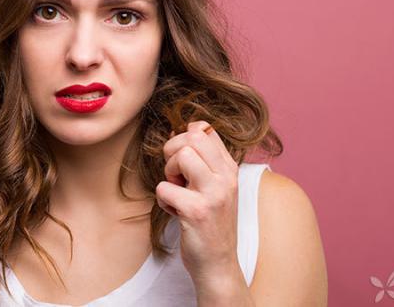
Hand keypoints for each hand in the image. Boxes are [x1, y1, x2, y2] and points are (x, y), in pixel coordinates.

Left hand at [155, 120, 241, 286]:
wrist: (218, 264)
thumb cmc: (211, 224)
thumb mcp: (215, 188)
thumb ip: (203, 161)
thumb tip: (181, 129)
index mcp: (230, 169)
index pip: (206, 130)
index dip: (185, 137)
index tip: (182, 157)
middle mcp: (226, 178)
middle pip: (193, 137)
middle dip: (173, 151)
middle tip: (175, 174)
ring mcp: (214, 194)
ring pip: (182, 155)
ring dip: (169, 172)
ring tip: (177, 190)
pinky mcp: (197, 211)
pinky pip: (164, 188)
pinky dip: (163, 200)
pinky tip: (175, 212)